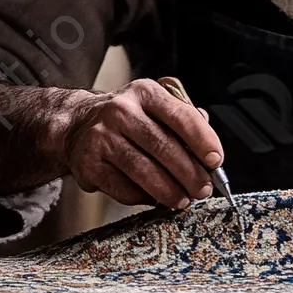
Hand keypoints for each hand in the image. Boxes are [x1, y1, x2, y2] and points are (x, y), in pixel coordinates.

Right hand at [55, 78, 224, 208]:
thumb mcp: (154, 107)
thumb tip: (210, 151)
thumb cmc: (127, 118)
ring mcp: (102, 137)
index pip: (181, 116)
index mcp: (145, 93)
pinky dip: (143, 197)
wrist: (77, 124)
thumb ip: (183, 122)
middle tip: (202, 188)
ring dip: (168, 190)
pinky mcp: (89, 164)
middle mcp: (121, 111)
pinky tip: (155, 198)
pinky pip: (123, 188)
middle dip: (189, 173)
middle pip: (163, 146)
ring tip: (182, 200)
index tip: (215, 161)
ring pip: (143, 170)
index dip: (202, 141)